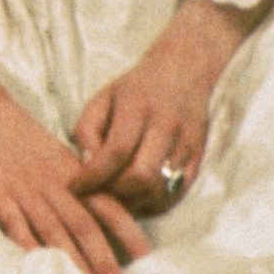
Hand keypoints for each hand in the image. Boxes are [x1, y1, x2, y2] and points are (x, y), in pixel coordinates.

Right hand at [0, 37, 150, 273]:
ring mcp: (25, 191)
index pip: (108, 207)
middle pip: (84, 225)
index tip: (148, 261)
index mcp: (74, 176)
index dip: (129, 233)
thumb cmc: (23, 143)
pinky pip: (14, 225)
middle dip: (103, 261)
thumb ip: (82, 190)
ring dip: (73, 263)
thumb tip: (109, 226)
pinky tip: (39, 270)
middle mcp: (54, 185)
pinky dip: (28, 247)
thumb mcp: (60, 161)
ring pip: (54, 231)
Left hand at [71, 0, 266, 214]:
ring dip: (133, 203)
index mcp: (138, 106)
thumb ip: (86, 130)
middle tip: (97, 195)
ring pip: (160, 190)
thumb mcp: (102, 98)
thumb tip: (85, 164)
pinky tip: (137, 197)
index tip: (75, 187)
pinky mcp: (198, 158)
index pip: (116, 151)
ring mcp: (186, 144)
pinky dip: (153, 203)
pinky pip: (176, 194)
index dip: (93, 176)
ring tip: (115, 197)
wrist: (184, 71)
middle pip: (141, 176)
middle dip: (114, 194)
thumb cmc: (135, 89)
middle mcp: (166, 125)